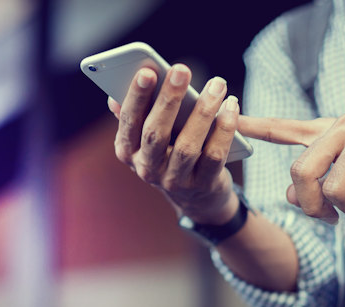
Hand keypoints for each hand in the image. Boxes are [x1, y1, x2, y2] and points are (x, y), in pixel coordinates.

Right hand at [108, 64, 241, 224]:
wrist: (196, 197)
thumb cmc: (169, 153)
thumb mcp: (147, 139)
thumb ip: (135, 118)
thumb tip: (113, 98)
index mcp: (128, 150)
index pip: (129, 122)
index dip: (136, 97)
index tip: (147, 71)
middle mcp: (147, 168)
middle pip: (156, 133)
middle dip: (169, 100)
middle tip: (182, 70)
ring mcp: (174, 180)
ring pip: (187, 146)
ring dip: (203, 112)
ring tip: (217, 86)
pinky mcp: (202, 185)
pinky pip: (214, 156)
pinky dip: (224, 130)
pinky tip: (231, 108)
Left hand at [238, 113, 344, 223]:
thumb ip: (314, 188)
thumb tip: (288, 194)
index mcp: (327, 134)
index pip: (284, 128)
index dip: (256, 126)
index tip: (231, 117)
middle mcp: (342, 128)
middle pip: (300, 173)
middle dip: (314, 207)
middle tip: (333, 218)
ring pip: (334, 188)